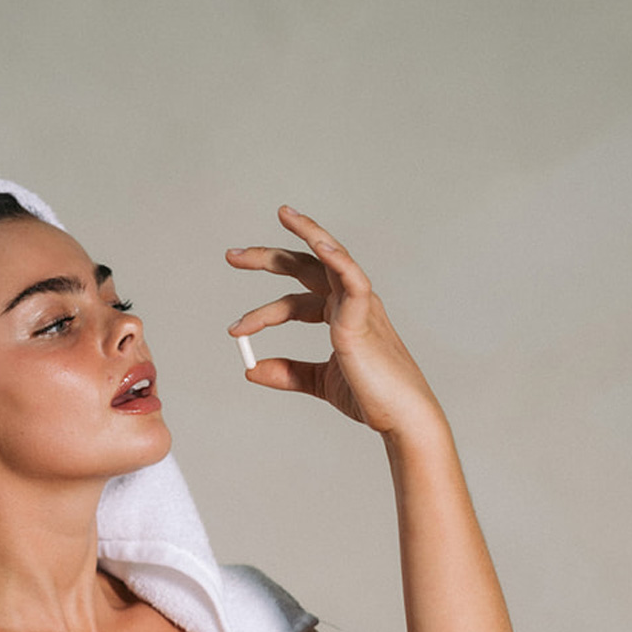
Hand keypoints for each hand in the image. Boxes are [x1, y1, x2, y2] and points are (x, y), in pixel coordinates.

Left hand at [226, 206, 438, 436]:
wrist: (399, 417)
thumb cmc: (371, 396)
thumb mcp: (320, 382)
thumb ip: (288, 373)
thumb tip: (251, 368)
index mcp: (340, 315)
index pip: (295, 300)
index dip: (262, 313)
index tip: (234, 330)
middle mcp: (349, 303)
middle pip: (305, 268)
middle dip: (268, 258)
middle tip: (232, 256)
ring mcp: (359, 305)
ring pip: (331, 258)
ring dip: (309, 233)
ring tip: (283, 214)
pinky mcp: (364, 317)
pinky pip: (353, 280)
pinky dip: (338, 260)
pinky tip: (319, 245)